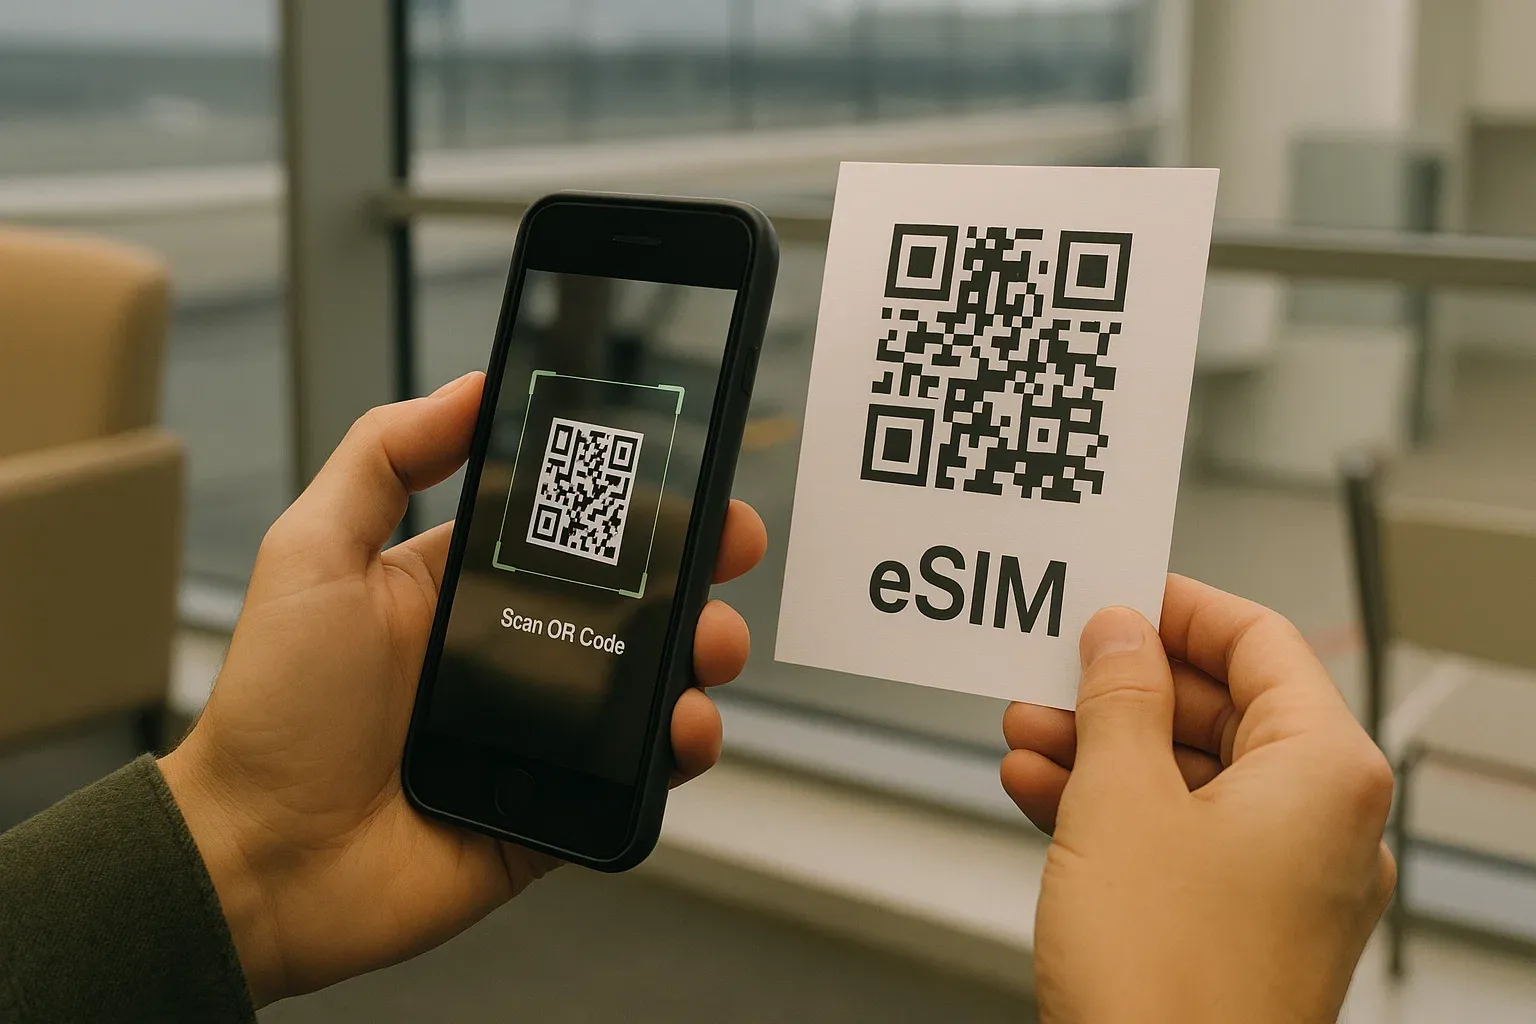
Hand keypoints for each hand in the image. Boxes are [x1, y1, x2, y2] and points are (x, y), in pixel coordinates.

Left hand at [158, 372, 766, 1006]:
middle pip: (633, 596)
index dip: (633, 499)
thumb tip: (465, 388)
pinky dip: (682, 745)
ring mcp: (544, 731)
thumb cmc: (273, 709)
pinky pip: (644, 772)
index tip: (685, 471)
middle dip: (695, 565)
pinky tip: (684, 724)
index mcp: (462, 588)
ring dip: (703, 650)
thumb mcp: (311, 554)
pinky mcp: (562, 803)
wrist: (262, 861)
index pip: (570, 528)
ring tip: (710, 643)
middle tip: (729, 546)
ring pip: (655, 679)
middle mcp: (513, 652)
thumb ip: (381, 459)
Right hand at [1002, 575, 1395, 1023]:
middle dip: (1121, 687)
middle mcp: (1322, 821)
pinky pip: (1180, 834)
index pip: (1259, 640)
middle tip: (1050, 668)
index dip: (1177, 607)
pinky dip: (1113, 806)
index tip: (1114, 593)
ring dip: (1103, 745)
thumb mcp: (1121, 801)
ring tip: (1026, 729)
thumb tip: (1119, 633)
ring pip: (1191, 773)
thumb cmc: (1169, 982)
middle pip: (1222, 707)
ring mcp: (1285, 878)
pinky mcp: (1241, 923)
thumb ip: (1118, 697)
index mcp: (1325, 772)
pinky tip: (1040, 791)